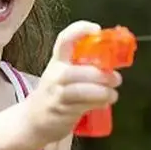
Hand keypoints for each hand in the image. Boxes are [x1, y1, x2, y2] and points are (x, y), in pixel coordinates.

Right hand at [24, 20, 121, 145]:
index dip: (79, 30)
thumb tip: (113, 64)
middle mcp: (54, 75)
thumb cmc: (55, 94)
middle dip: (98, 74)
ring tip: (113, 94)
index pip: (64, 40)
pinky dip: (97, 103)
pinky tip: (105, 102)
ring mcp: (56, 93)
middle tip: (116, 78)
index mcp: (57, 61)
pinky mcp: (61, 110)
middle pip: (74, 71)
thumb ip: (84, 67)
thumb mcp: (65, 75)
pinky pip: (81, 105)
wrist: (34, 120)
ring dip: (101, 92)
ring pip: (79, 90)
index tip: (97, 29)